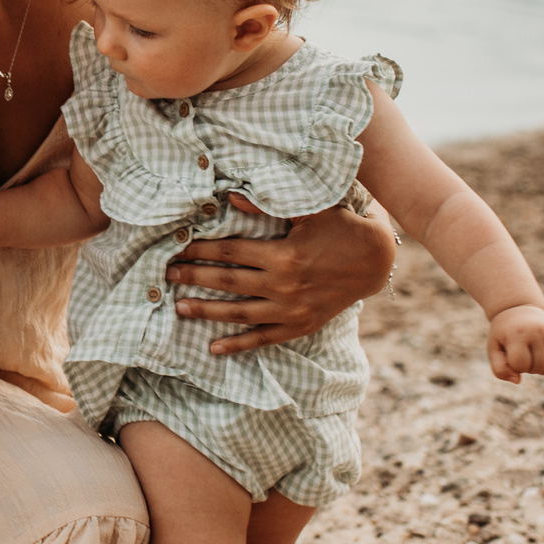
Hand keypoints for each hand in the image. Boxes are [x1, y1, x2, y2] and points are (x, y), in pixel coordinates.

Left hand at [168, 200, 395, 353]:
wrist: (376, 261)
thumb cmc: (341, 228)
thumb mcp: (310, 211)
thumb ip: (268, 204)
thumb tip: (231, 196)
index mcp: (283, 255)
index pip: (230, 251)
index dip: (201, 249)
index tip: (178, 248)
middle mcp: (283, 285)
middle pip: (228, 282)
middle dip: (194, 278)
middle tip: (166, 275)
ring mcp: (291, 309)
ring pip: (239, 313)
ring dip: (207, 311)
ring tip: (179, 308)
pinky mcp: (300, 325)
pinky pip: (263, 339)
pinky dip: (238, 345)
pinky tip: (214, 347)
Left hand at [488, 304, 543, 384]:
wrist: (518, 309)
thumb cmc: (504, 333)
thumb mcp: (494, 348)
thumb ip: (499, 369)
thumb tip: (518, 381)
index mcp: (519, 333)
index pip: (520, 364)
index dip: (514, 367)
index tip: (510, 357)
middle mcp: (539, 330)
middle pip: (539, 366)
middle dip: (529, 368)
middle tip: (522, 357)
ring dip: (543, 371)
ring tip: (533, 361)